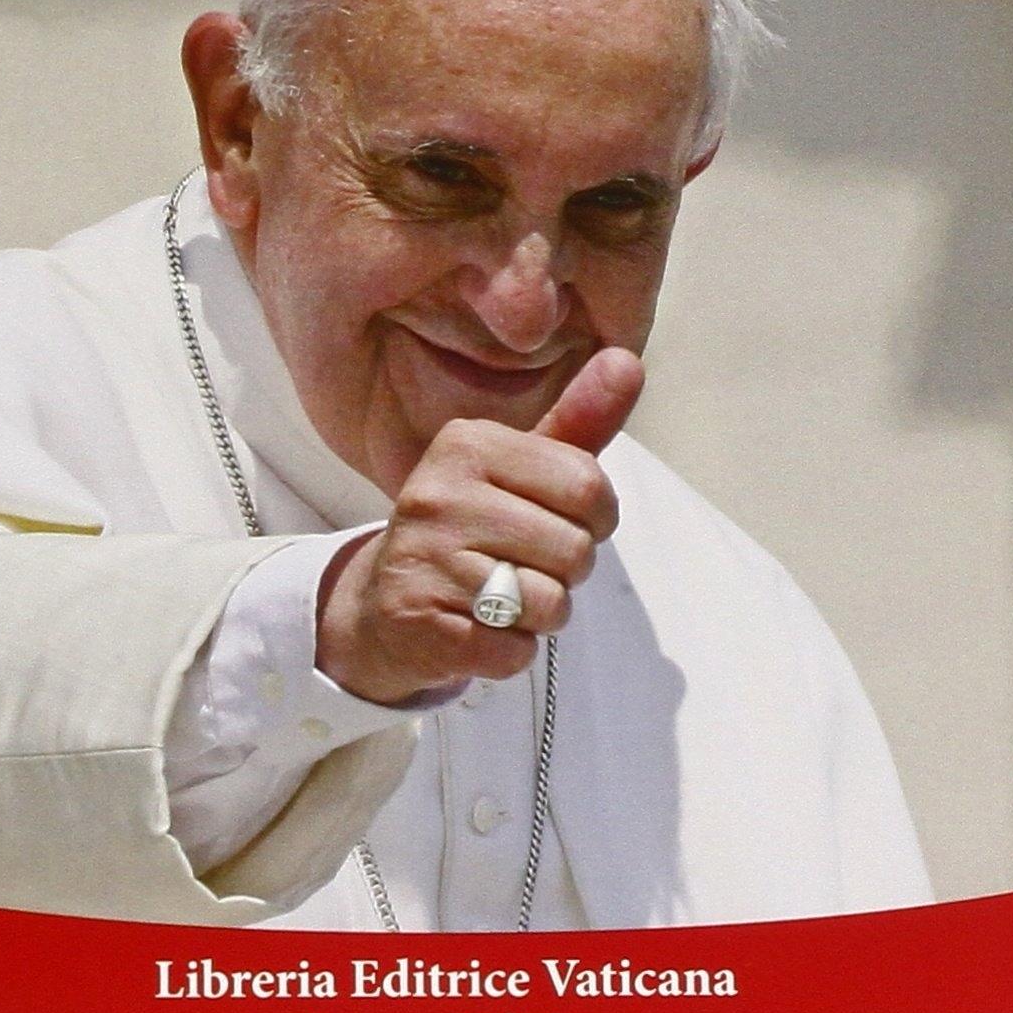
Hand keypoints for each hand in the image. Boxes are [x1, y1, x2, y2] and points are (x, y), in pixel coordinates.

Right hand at [315, 347, 641, 703]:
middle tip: (524, 563)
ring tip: (500, 595)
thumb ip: (579, 421)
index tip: (562, 521)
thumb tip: (628, 361)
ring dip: (541, 613)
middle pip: (575, 549)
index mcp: (468, 442)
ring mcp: (424, 559)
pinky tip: (477, 628)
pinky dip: (511, 650)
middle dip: (568, 570)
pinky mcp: (420, 623)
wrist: (384, 604)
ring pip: (548, 604)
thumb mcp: (522, 468)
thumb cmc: (473, 528)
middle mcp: (438, 493)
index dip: (596, 518)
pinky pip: (515, 651)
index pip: (588, 484)